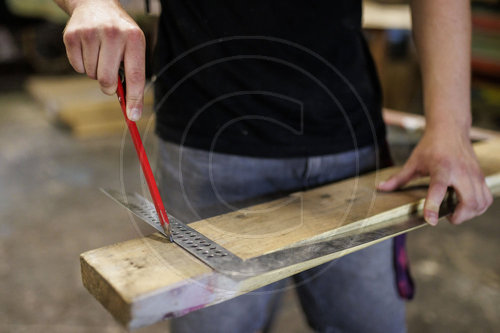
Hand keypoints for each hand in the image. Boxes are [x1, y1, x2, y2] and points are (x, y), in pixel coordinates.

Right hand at [62, 0, 144, 119]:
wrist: (95, 4)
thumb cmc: (120, 34)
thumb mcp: (133, 47)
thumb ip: (133, 75)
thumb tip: (132, 110)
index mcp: (134, 39)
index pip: (136, 76)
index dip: (134, 99)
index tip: (133, 116)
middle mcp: (113, 34)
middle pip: (107, 80)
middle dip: (108, 86)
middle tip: (110, 78)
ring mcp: (90, 33)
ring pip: (91, 75)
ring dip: (95, 72)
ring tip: (100, 54)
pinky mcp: (71, 36)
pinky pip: (77, 68)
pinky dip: (82, 65)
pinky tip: (88, 49)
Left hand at [377, 127, 492, 225]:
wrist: (451, 129)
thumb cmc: (431, 146)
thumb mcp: (413, 162)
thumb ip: (398, 178)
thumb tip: (380, 188)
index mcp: (441, 167)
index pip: (438, 189)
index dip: (434, 206)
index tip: (431, 221)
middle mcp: (461, 172)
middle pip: (468, 202)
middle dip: (458, 217)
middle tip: (446, 217)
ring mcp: (474, 175)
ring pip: (479, 203)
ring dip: (468, 214)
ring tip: (455, 212)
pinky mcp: (481, 177)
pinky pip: (486, 199)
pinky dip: (478, 208)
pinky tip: (466, 206)